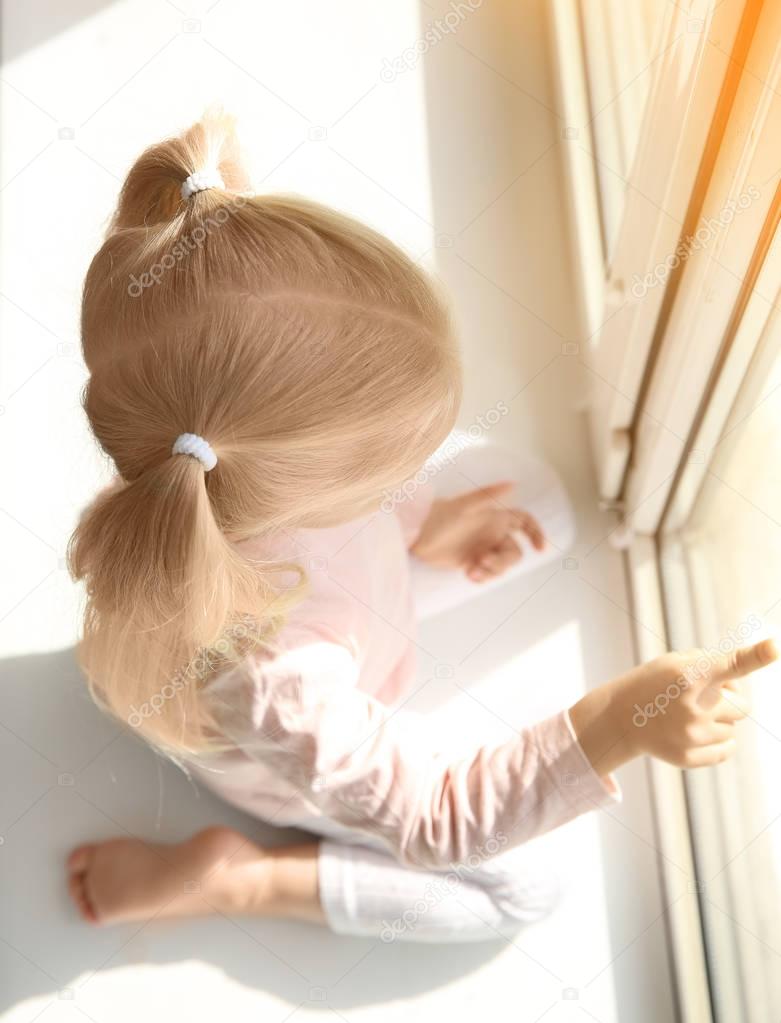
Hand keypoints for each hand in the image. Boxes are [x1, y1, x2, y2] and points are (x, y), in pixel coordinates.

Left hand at [410, 482, 545, 580]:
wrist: (416, 532)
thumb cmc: (438, 513)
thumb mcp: (464, 505)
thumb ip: (487, 496)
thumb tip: (513, 483)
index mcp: (494, 517)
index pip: (524, 523)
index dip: (536, 533)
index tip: (540, 549)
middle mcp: (491, 534)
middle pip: (513, 552)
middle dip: (503, 561)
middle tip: (484, 562)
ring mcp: (482, 549)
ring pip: (500, 566)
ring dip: (491, 571)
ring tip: (472, 572)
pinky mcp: (470, 563)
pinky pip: (486, 574)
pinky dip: (481, 576)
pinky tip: (469, 575)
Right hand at [569, 639, 778, 778]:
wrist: (620, 718)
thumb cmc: (654, 683)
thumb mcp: (676, 662)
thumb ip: (714, 666)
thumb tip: (742, 685)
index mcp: (688, 674)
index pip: (730, 664)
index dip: (755, 655)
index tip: (774, 647)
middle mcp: (693, 706)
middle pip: (743, 705)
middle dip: (729, 700)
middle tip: (698, 696)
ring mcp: (691, 736)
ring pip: (733, 728)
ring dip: (718, 720)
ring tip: (686, 715)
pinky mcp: (690, 758)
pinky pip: (728, 748)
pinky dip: (718, 741)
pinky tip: (692, 732)